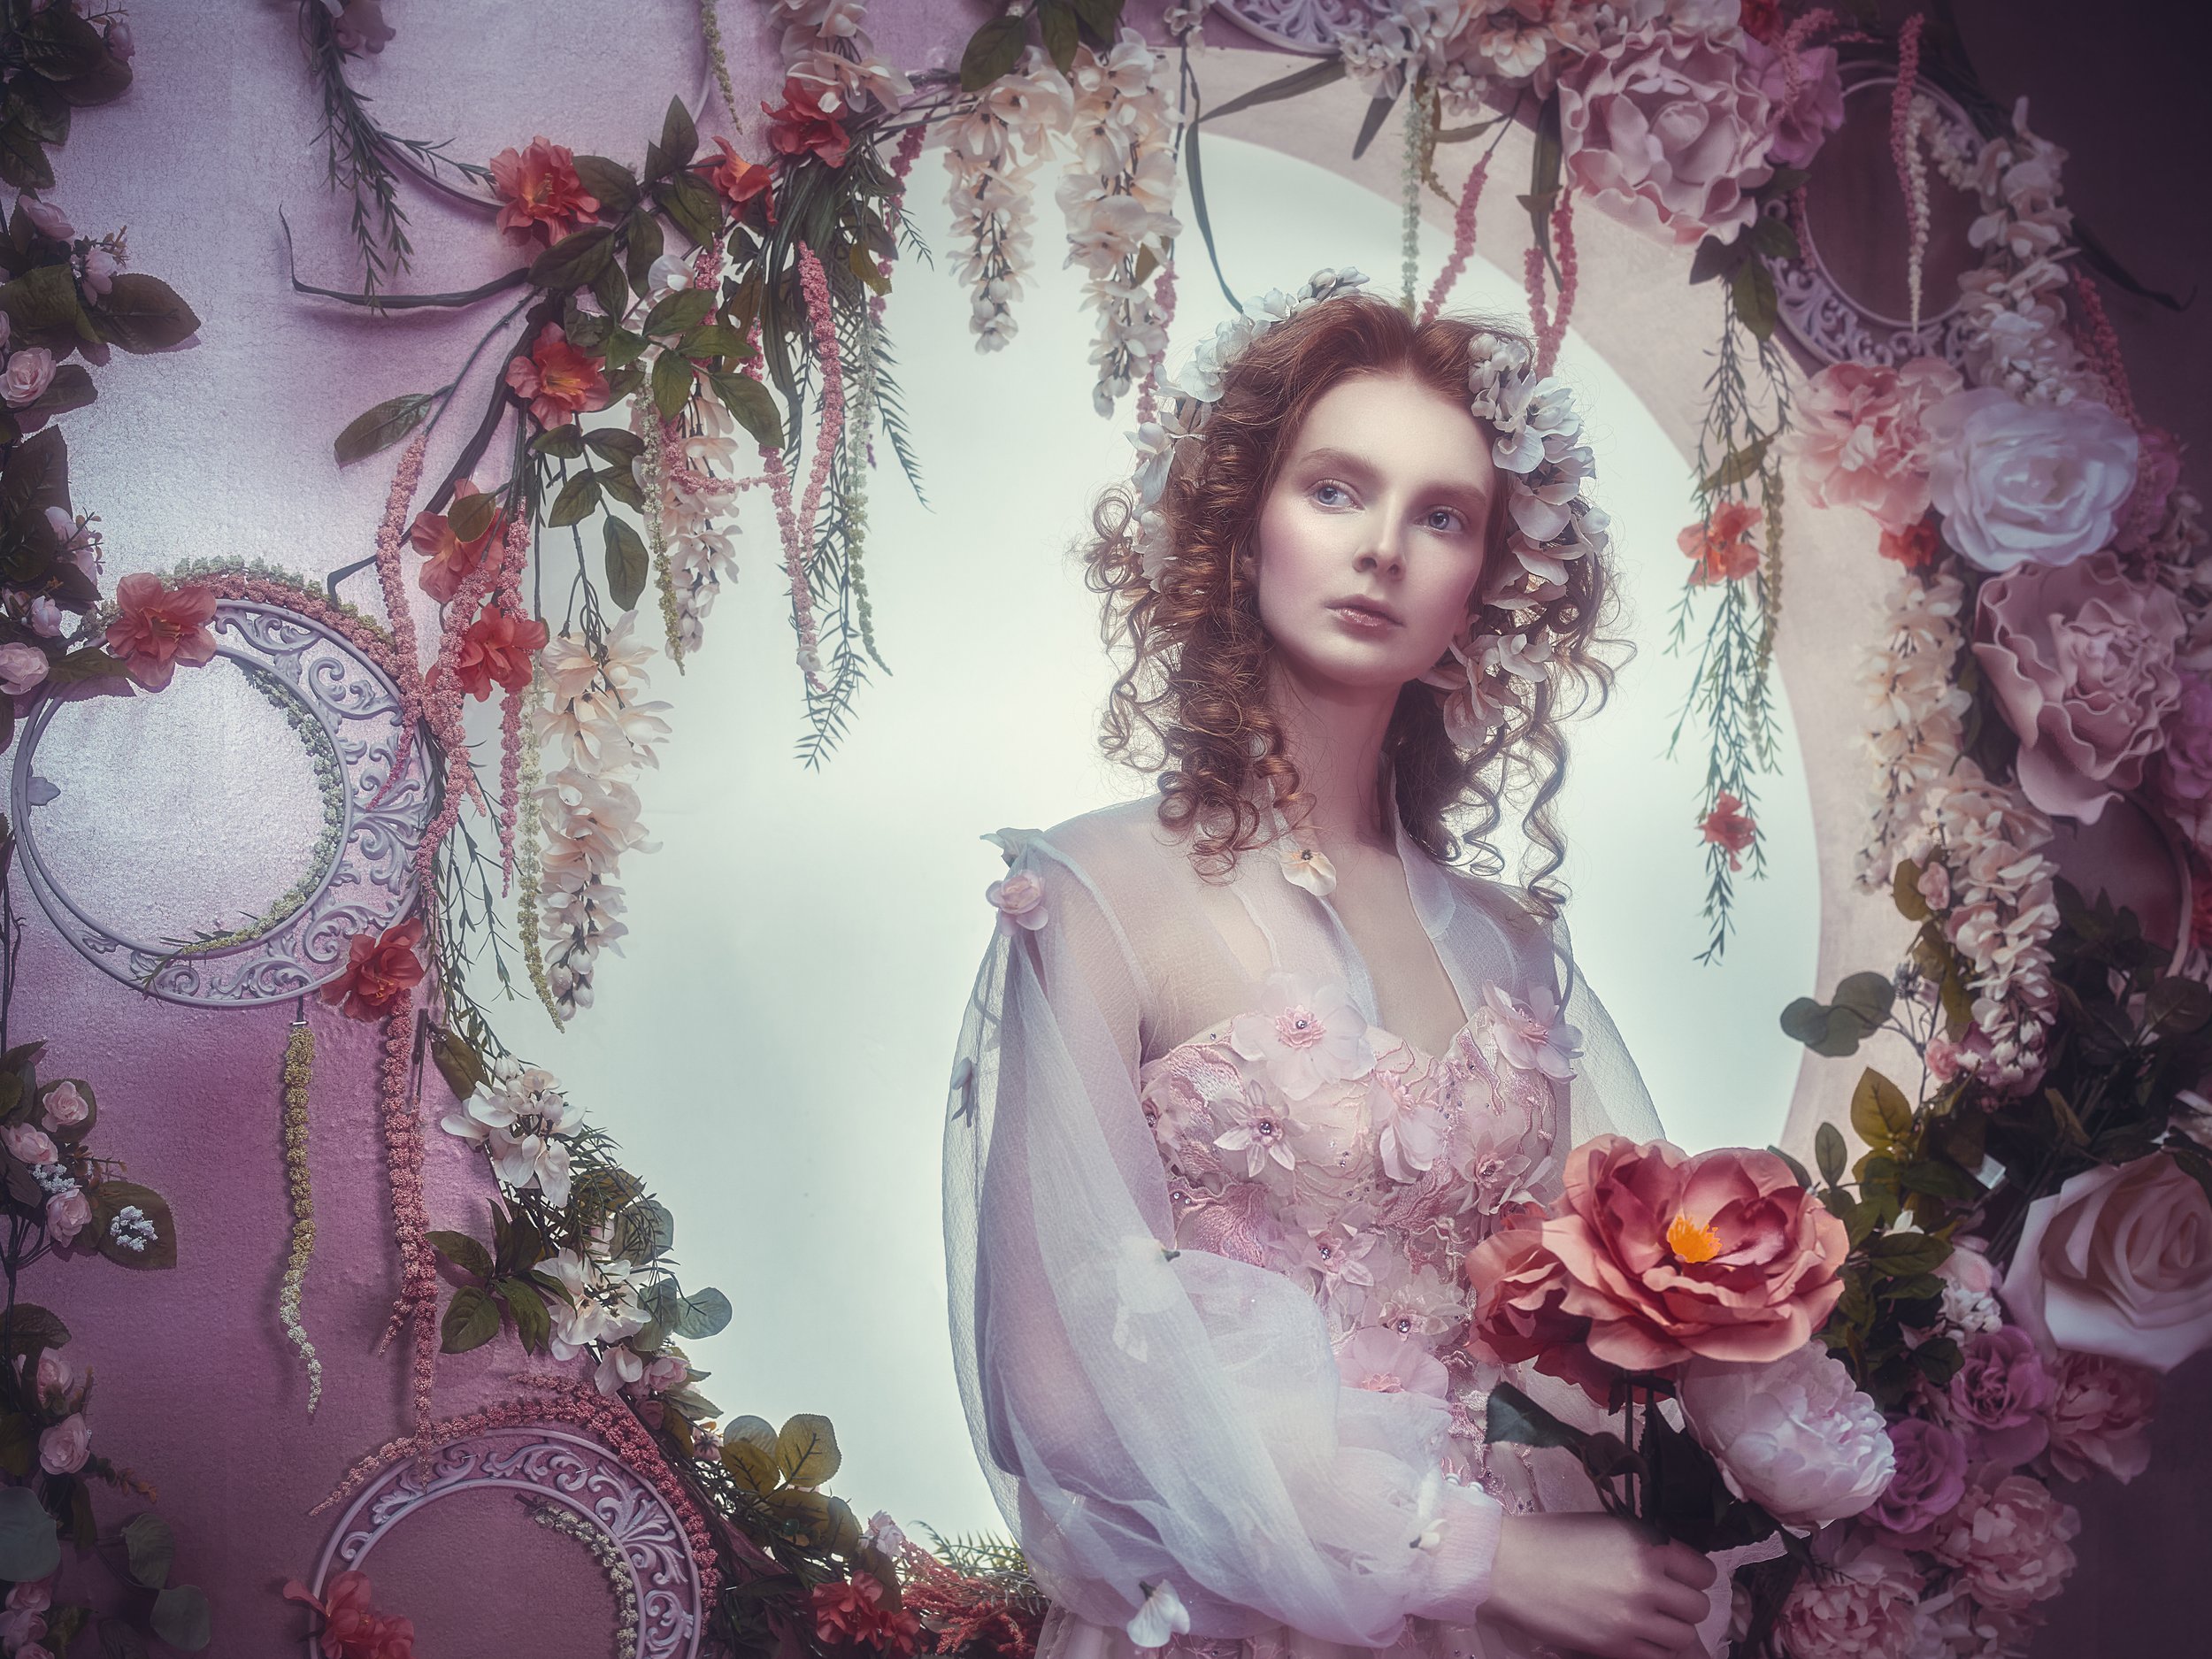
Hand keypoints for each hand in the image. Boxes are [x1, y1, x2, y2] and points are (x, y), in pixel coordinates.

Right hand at [1481, 1512, 1718, 1658]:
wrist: (1507, 1565)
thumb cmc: (1551, 1539)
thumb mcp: (1607, 1527)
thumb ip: (1645, 1545)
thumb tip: (1674, 1567)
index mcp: (1647, 1543)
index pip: (1703, 1572)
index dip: (1692, 1575)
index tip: (1678, 1577)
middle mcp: (1646, 1579)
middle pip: (1698, 1607)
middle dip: (1684, 1606)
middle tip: (1661, 1602)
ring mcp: (1632, 1617)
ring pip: (1684, 1637)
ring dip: (1670, 1630)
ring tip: (1647, 1622)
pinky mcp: (1614, 1646)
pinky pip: (1658, 1658)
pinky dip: (1652, 1650)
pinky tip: (1632, 1636)